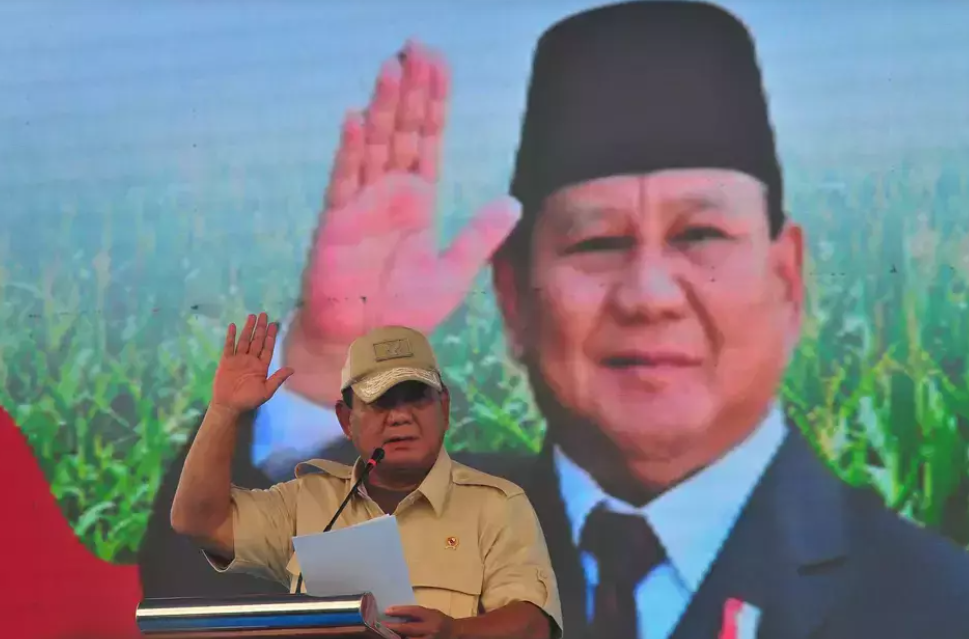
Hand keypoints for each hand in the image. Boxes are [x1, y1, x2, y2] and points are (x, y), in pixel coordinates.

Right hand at [211, 313, 293, 412]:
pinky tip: (233, 326)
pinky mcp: (227, 361)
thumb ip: (278, 379)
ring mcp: (238, 359)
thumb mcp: (267, 391)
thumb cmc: (248, 400)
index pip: (267, 348)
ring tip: (252, 316)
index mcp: (261, 366)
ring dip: (248, 329)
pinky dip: (231, 337)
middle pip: (257, 341)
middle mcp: (251, 360)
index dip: (271, 336)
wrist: (229, 406)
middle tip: (264, 314)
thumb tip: (292, 369)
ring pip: (244, 340)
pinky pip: (229, 346)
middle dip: (261, 328)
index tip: (274, 324)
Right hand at [284, 40, 520, 404]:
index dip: (434, 104)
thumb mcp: (454, 273)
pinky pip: (346, 180)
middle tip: (418, 47)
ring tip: (394, 68)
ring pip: (376, 145)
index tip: (439, 66)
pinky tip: (359, 119)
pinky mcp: (338, 224)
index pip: (428, 141)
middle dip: (411, 91)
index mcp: (418, 201)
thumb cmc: (403, 312)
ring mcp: (362, 205)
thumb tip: (514, 202)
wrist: (363, 344)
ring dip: (384, 108)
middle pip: (403, 132)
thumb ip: (480, 236)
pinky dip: (352, 150)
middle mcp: (390, 194)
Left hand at [384, 605, 453, 638]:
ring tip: (388, 635)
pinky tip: (399, 638)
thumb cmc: (440, 621)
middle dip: (395, 627)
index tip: (387, 610)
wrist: (456, 633)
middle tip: (383, 625)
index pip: (414, 611)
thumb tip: (398, 615)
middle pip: (409, 628)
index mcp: (431, 616)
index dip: (400, 610)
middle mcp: (431, 629)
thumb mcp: (431, 613)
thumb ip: (418, 615)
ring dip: (399, 638)